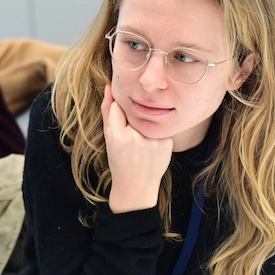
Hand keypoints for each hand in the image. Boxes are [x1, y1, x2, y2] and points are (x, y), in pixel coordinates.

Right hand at [101, 84, 171, 212]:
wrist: (136, 187)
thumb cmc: (119, 160)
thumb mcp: (108, 137)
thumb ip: (107, 110)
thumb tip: (109, 87)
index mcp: (117, 135)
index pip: (117, 107)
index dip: (119, 116)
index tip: (120, 129)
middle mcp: (135, 137)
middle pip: (134, 113)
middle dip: (133, 121)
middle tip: (131, 143)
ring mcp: (153, 140)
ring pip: (148, 119)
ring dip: (146, 127)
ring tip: (142, 147)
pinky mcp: (167, 143)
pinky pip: (161, 129)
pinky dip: (157, 136)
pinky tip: (153, 150)